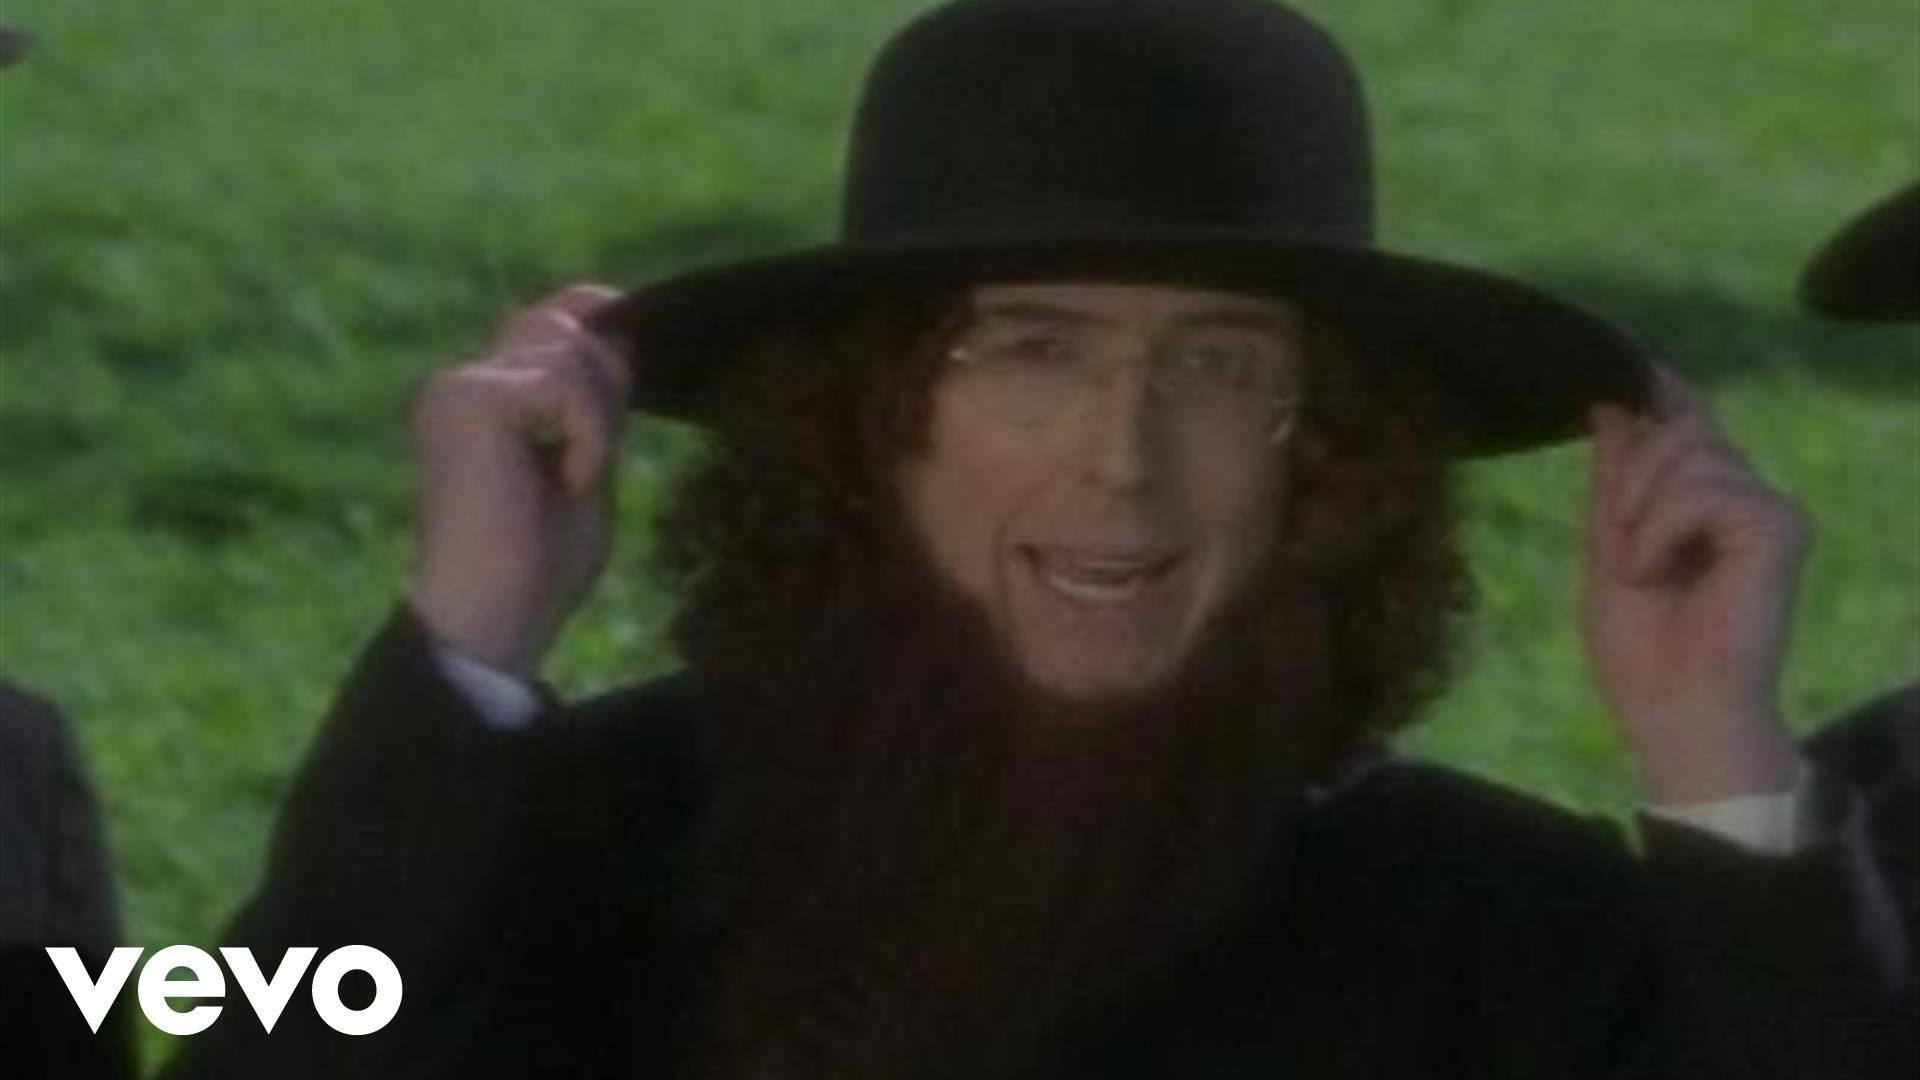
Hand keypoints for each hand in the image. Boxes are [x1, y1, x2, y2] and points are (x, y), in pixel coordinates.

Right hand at [407, 283, 632, 678]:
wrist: (493, 623)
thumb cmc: (539, 569)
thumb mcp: (586, 467)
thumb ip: (597, 407)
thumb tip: (621, 333)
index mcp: (486, 400)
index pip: (552, 318)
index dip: (600, 326)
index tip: (626, 393)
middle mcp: (463, 383)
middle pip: (566, 321)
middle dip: (607, 385)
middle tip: (591, 464)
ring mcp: (460, 386)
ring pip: (571, 346)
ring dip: (599, 419)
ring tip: (576, 480)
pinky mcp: (469, 398)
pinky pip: (566, 381)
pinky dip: (589, 435)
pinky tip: (571, 483)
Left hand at [1584, 367, 1807, 802]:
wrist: (1674, 711)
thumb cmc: (1641, 651)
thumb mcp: (1609, 549)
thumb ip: (1614, 480)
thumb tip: (1611, 406)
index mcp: (1707, 503)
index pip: (1689, 423)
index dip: (1662, 391)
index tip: (1628, 366)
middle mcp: (1747, 497)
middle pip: (1680, 427)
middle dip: (1629, 477)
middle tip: (1620, 551)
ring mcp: (1770, 508)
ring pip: (1688, 451)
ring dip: (1640, 509)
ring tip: (1639, 569)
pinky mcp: (1781, 525)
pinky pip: (1703, 489)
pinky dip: (1662, 528)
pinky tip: (1658, 572)